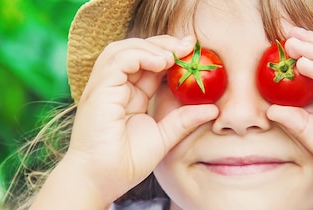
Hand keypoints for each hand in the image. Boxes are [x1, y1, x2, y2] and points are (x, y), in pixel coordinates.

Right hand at [66, 35, 217, 200]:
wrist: (102, 180)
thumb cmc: (126, 163)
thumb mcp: (163, 138)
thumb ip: (184, 121)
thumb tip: (213, 109)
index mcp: (129, 95)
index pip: (149, 64)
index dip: (170, 54)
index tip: (194, 53)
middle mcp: (115, 87)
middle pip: (136, 50)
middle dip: (164, 44)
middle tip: (189, 46)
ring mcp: (105, 86)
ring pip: (124, 49)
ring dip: (151, 46)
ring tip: (174, 56)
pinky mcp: (99, 89)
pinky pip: (117, 59)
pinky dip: (140, 55)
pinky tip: (161, 62)